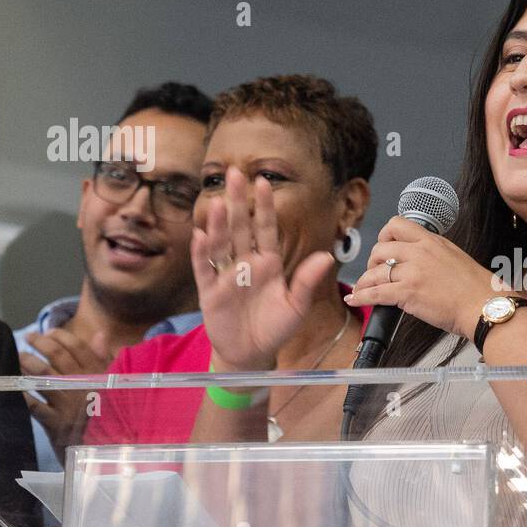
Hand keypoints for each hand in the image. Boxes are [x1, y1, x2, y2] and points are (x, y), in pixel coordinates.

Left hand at [21, 328, 111, 456]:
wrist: (109, 452)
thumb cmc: (111, 416)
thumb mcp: (115, 385)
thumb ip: (106, 359)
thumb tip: (99, 334)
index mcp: (99, 376)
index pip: (78, 348)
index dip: (61, 336)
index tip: (50, 331)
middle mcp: (83, 387)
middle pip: (57, 357)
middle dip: (40, 343)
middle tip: (29, 337)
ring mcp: (69, 405)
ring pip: (43, 377)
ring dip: (27, 363)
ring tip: (19, 356)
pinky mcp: (56, 424)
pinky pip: (34, 406)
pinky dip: (23, 395)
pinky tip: (15, 387)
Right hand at [192, 167, 335, 370]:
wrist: (253, 354)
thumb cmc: (276, 328)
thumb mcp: (297, 305)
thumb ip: (307, 280)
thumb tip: (326, 255)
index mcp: (268, 263)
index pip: (267, 228)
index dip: (265, 206)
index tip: (264, 181)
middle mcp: (246, 263)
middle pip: (241, 227)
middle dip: (239, 202)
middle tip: (234, 173)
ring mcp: (226, 275)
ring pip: (221, 243)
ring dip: (219, 223)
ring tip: (219, 201)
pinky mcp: (210, 291)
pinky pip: (204, 269)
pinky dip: (201, 253)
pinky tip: (200, 234)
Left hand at [346, 216, 500, 340]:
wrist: (484, 306)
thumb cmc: (477, 289)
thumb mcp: (456, 258)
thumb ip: (434, 254)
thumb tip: (419, 262)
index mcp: (432, 241)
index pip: (397, 225)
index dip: (384, 235)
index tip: (383, 247)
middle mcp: (420, 252)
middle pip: (381, 248)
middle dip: (373, 261)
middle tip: (375, 271)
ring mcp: (413, 272)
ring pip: (375, 271)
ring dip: (365, 281)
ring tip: (362, 289)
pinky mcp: (407, 292)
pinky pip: (375, 292)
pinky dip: (362, 296)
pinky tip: (356, 298)